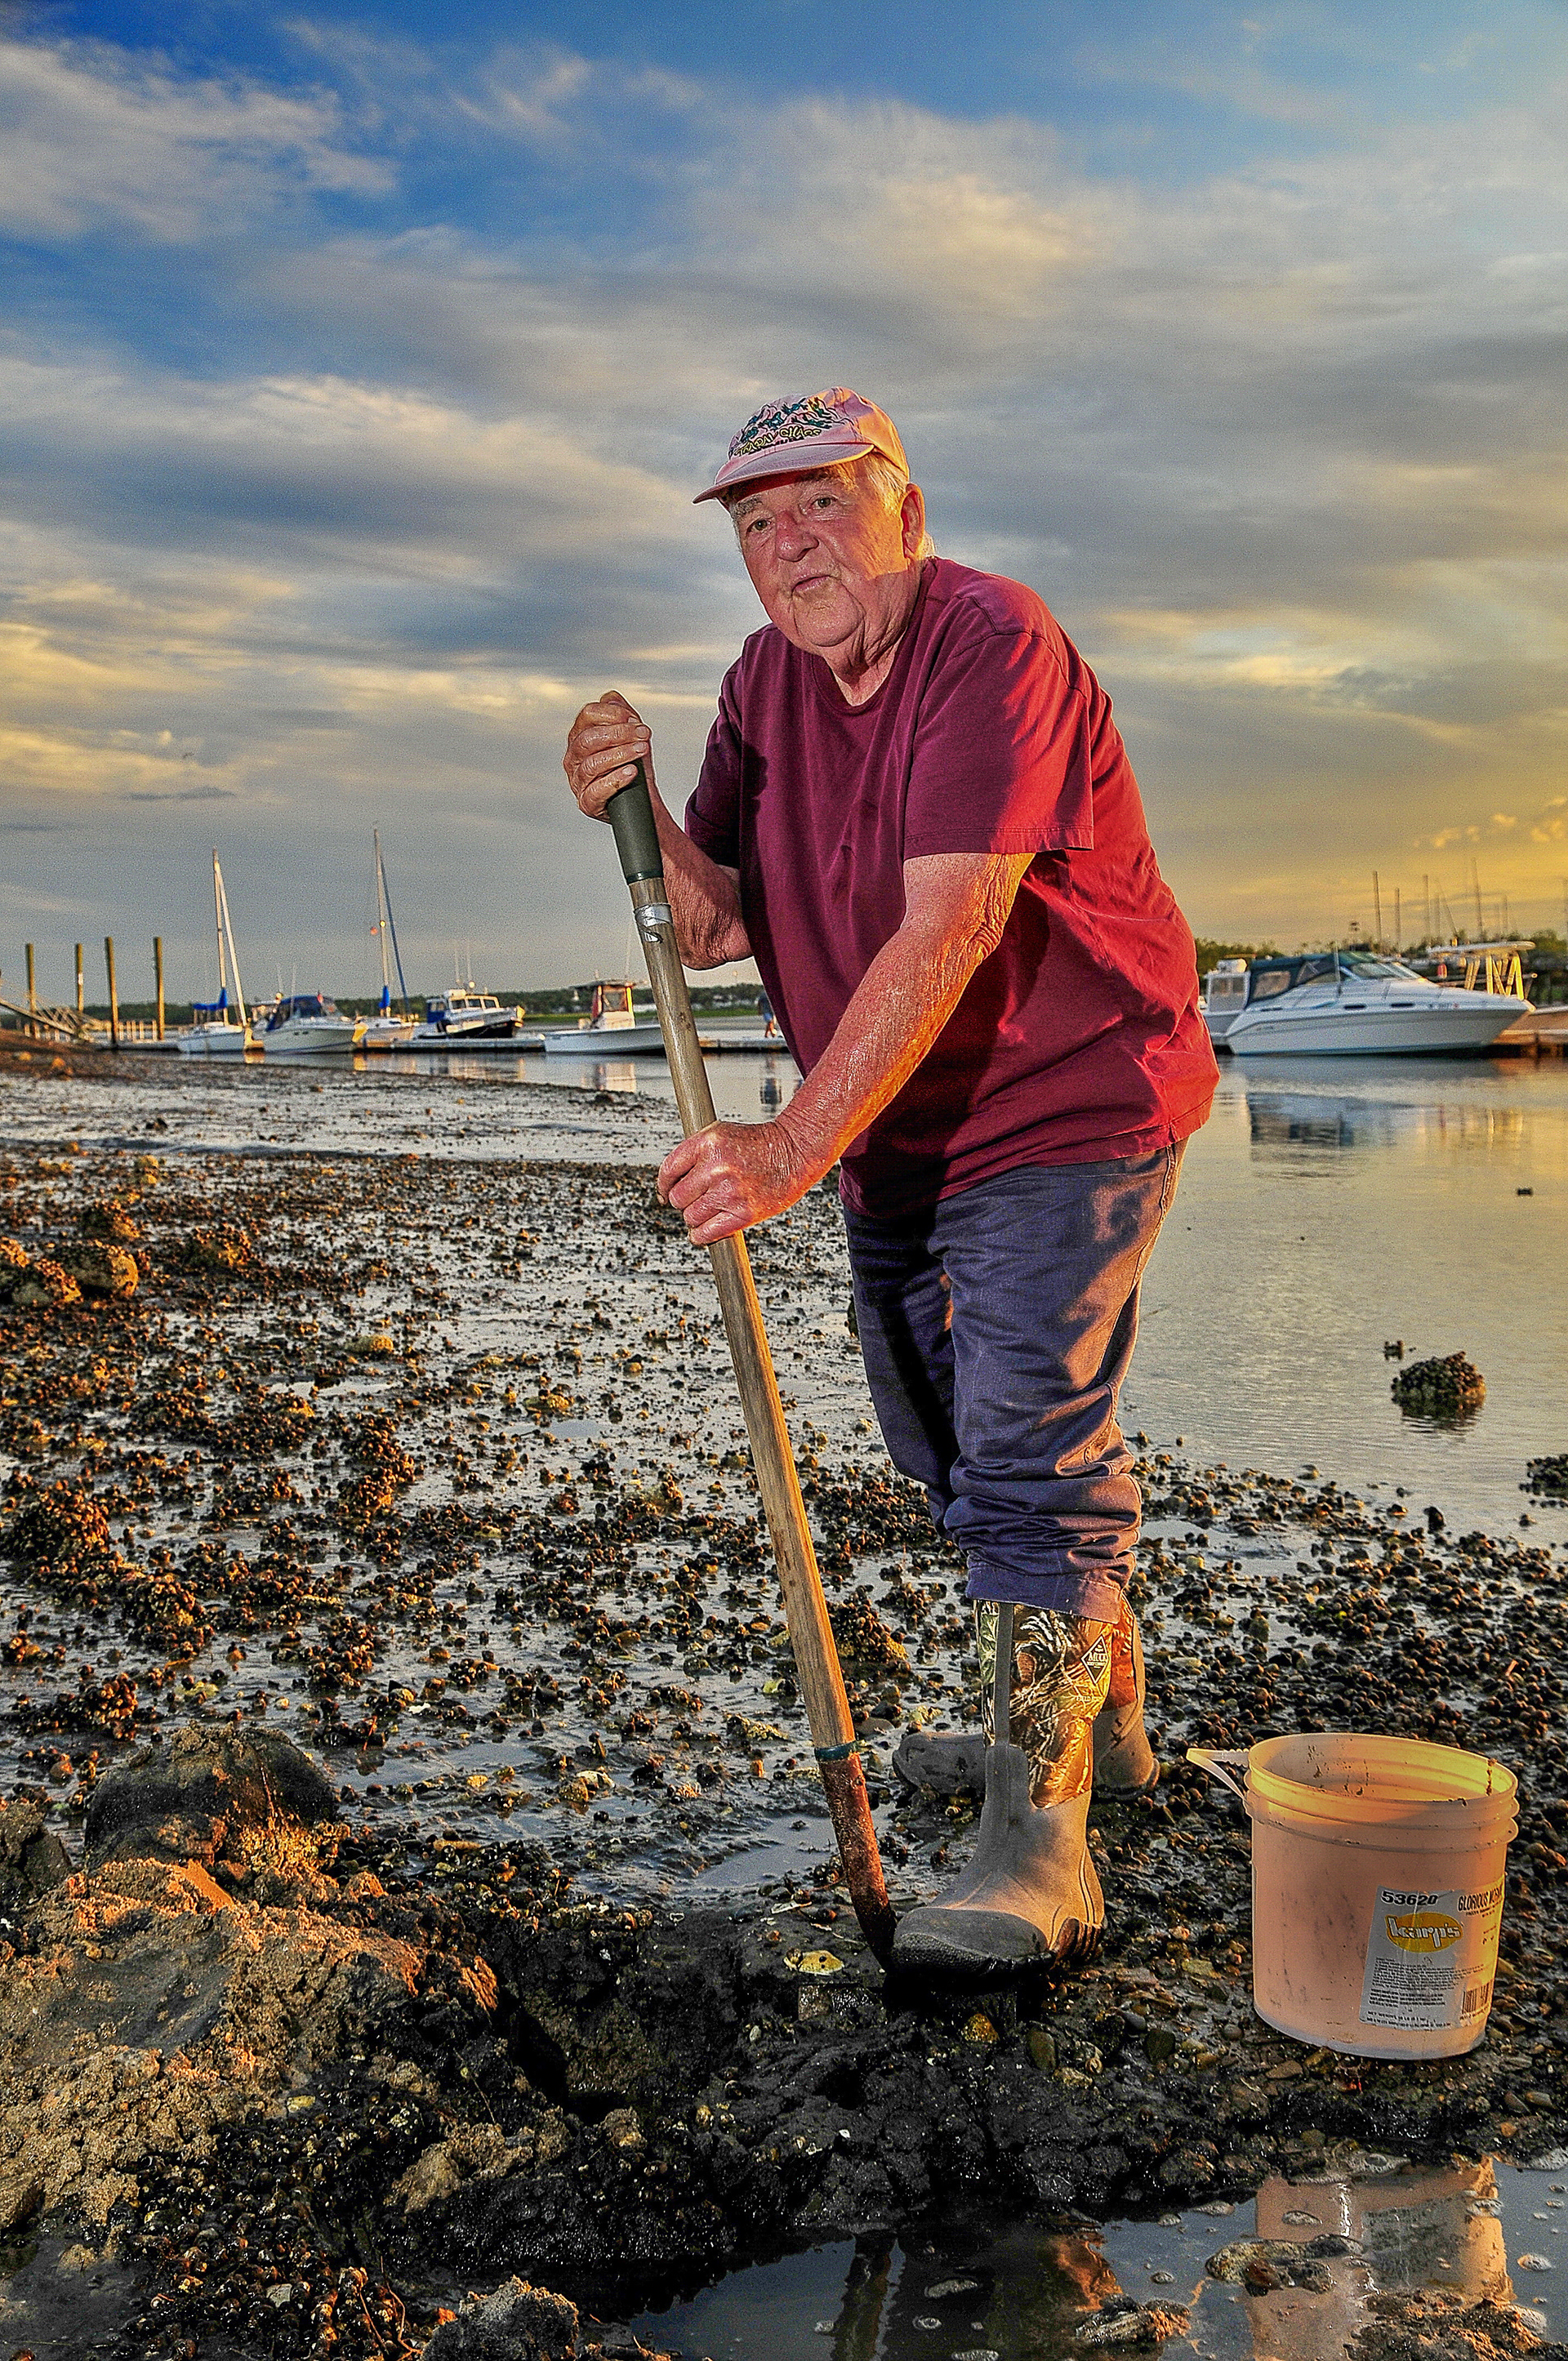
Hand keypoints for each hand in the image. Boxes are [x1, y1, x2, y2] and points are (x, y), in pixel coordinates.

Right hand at [564, 691, 655, 819]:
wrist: (642, 801)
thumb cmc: (633, 769)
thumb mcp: (629, 737)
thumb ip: (619, 714)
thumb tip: (611, 699)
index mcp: (580, 738)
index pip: (587, 716)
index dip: (612, 714)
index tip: (634, 720)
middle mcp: (575, 759)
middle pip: (588, 739)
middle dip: (619, 734)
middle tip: (642, 734)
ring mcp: (578, 781)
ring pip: (592, 764)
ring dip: (621, 754)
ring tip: (640, 750)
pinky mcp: (587, 803)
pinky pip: (596, 790)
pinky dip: (615, 779)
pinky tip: (630, 772)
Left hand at [658, 1117, 825, 1245]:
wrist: (794, 1152)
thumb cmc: (758, 1144)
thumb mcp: (720, 1134)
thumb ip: (692, 1155)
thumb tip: (667, 1187)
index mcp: (707, 1143)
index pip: (668, 1171)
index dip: (664, 1185)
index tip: (666, 1192)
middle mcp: (716, 1167)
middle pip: (677, 1197)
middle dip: (684, 1200)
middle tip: (700, 1196)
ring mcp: (729, 1192)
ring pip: (690, 1216)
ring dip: (695, 1216)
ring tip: (710, 1208)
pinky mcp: (743, 1213)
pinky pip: (707, 1233)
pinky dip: (701, 1235)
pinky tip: (706, 1229)